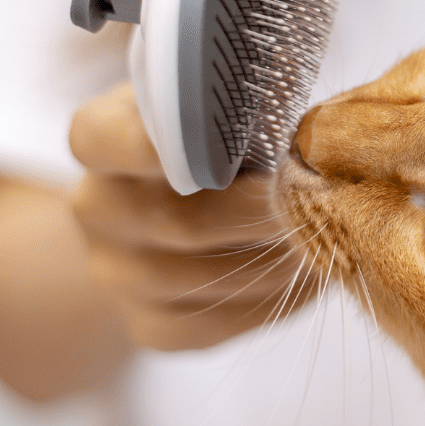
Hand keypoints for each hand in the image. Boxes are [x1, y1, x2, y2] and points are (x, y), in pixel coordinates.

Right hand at [69, 83, 314, 349]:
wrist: (174, 213)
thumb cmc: (214, 138)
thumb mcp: (213, 100)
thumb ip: (238, 100)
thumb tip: (303, 127)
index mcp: (99, 136)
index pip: (100, 139)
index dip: (152, 144)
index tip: (220, 141)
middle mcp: (96, 209)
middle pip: (183, 221)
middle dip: (267, 212)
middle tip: (323, 196)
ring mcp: (116, 274)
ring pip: (213, 278)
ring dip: (283, 258)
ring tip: (328, 232)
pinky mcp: (150, 324)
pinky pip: (222, 321)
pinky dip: (277, 298)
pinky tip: (308, 270)